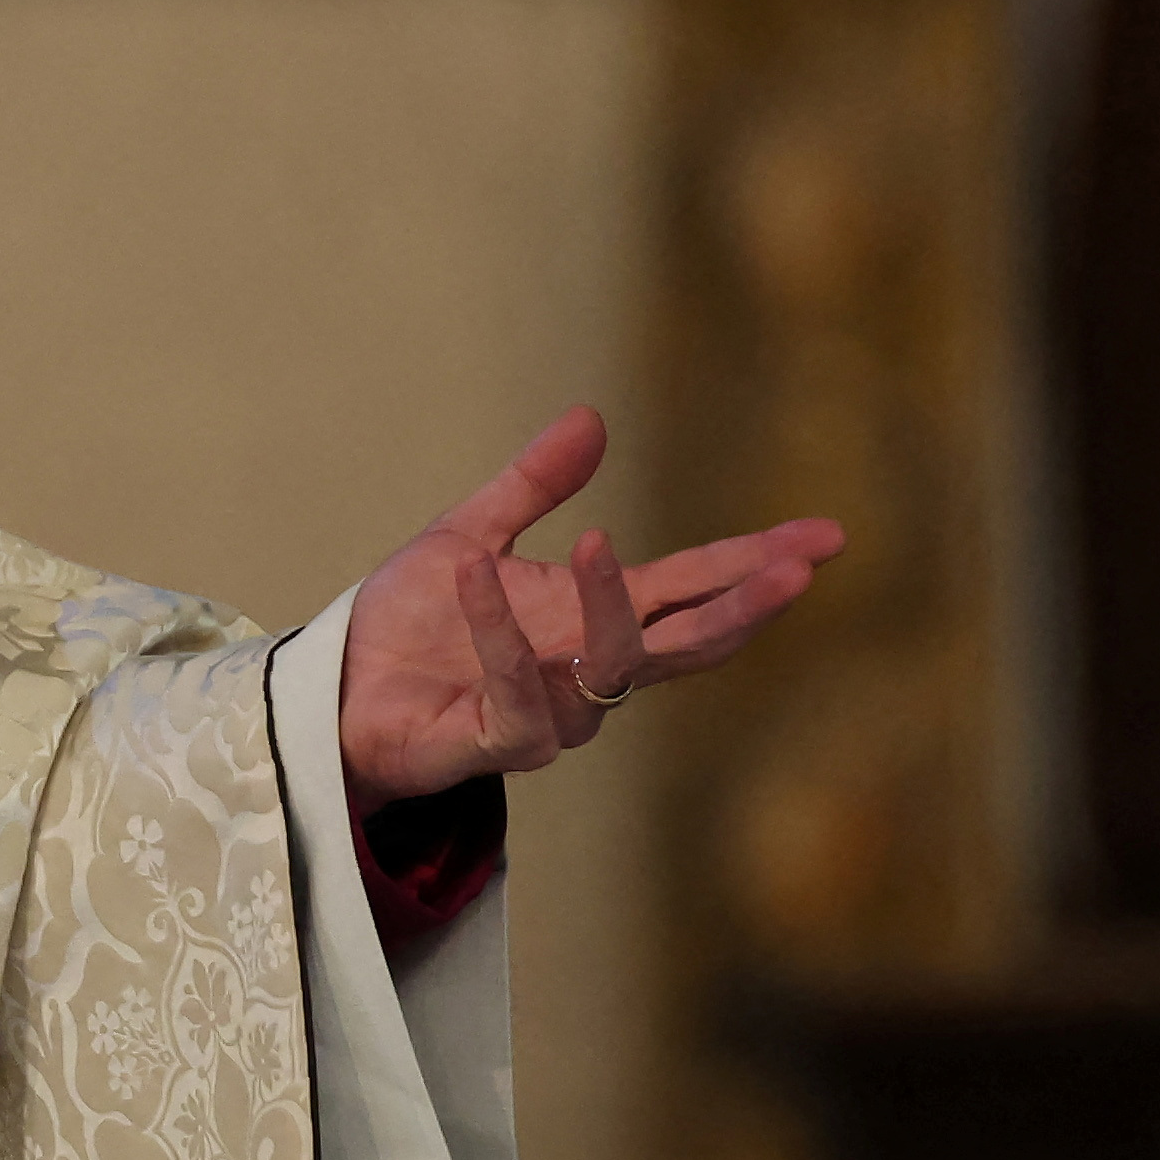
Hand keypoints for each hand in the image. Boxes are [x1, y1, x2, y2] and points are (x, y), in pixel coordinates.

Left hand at [337, 404, 844, 805]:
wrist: (333, 690)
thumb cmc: (409, 626)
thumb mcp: (470, 535)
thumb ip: (533, 485)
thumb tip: (592, 415)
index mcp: (593, 617)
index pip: (695, 590)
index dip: (757, 563)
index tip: (827, 537)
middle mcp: (586, 670)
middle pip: (689, 645)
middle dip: (744, 608)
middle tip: (794, 571)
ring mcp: (549, 713)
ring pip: (609, 670)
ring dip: (606, 607)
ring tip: (596, 542)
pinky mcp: (491, 744)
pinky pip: (515, 697)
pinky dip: (500, 636)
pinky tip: (480, 579)